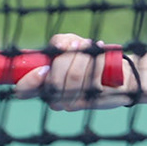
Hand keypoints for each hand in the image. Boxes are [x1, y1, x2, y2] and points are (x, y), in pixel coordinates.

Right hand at [11, 33, 136, 109]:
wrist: (121, 70)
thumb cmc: (91, 56)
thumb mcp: (72, 44)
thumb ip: (60, 43)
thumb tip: (59, 46)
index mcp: (44, 86)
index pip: (24, 91)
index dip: (29, 81)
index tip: (44, 68)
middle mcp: (57, 99)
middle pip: (53, 81)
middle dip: (67, 58)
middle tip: (78, 44)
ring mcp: (74, 103)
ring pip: (73, 78)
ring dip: (83, 56)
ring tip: (92, 47)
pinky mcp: (93, 101)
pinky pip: (92, 79)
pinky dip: (97, 60)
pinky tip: (102, 53)